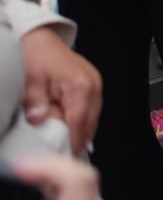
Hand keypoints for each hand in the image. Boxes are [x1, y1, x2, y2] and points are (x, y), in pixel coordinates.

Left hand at [19, 28, 101, 154]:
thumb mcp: (30, 80)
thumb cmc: (36, 56)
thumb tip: (38, 121)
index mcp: (80, 87)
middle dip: (77, 143)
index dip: (70, 145)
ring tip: (67, 150)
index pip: (78, 125)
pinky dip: (82, 122)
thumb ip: (36, 102)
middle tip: (63, 160)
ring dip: (81, 134)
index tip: (62, 161)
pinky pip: (91, 110)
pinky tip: (73, 132)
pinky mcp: (93, 84)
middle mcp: (93, 86)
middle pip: (89, 124)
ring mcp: (95, 85)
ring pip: (92, 119)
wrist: (40, 38)